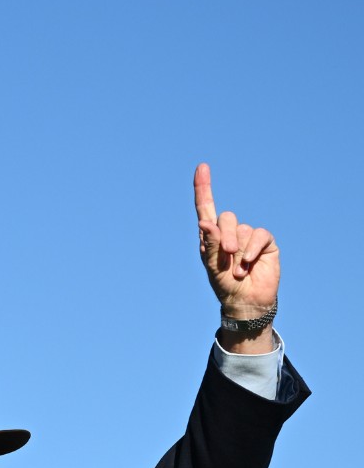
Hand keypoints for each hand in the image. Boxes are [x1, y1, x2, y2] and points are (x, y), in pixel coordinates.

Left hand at [195, 163, 278, 349]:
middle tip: (226, 255)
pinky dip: (253, 249)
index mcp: (212, 235)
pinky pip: (260, 235)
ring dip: (238, 248)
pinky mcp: (265, 242)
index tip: (202, 167)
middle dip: (224, 235)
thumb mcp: (212, 265)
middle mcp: (230, 232)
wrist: (245, 300)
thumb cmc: (225, 284)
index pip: (206, 207)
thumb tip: (204, 222)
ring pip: (243, 227)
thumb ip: (210, 244)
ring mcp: (248, 236)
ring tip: (238, 268)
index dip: (204, 187)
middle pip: (226, 217)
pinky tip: (249, 264)